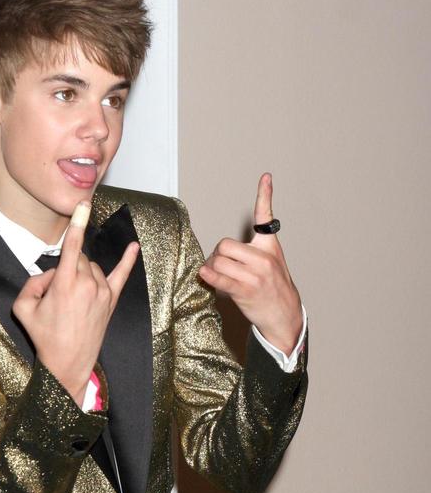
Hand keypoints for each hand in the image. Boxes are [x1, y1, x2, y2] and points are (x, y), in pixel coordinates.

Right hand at [12, 201, 139, 404]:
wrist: (67, 363)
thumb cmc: (44, 337)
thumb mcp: (23, 308)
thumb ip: (32, 282)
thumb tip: (50, 274)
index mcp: (65, 284)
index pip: (72, 247)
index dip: (77, 224)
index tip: (83, 205)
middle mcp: (87, 285)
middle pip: (78, 258)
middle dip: (66, 268)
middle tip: (55, 295)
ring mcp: (102, 293)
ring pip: (91, 267)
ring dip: (80, 274)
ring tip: (70, 301)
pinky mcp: (110, 301)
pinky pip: (121, 276)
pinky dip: (128, 260)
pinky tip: (134, 247)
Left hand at [198, 173, 302, 354]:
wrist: (284, 315)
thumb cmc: (274, 289)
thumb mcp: (271, 264)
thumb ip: (253, 252)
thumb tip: (223, 251)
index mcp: (270, 247)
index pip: (266, 217)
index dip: (265, 195)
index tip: (266, 177)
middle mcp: (263, 258)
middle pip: (224, 244)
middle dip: (217, 254)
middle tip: (220, 263)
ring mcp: (254, 275)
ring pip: (218, 261)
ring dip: (212, 267)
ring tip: (218, 274)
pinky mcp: (244, 290)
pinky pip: (217, 278)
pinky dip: (207, 276)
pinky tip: (206, 277)